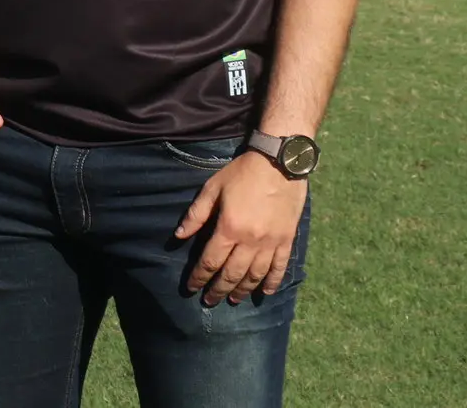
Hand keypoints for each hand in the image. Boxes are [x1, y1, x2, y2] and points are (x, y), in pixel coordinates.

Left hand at [177, 153, 306, 304]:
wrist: (279, 163)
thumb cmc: (242, 173)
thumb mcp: (213, 188)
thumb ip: (196, 214)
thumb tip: (179, 236)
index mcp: (229, 228)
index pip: (211, 261)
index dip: (199, 276)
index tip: (191, 288)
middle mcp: (250, 241)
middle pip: (232, 274)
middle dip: (219, 290)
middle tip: (210, 302)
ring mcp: (271, 243)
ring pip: (255, 275)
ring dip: (243, 290)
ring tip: (233, 300)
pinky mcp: (287, 240)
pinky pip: (280, 267)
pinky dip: (272, 282)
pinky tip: (264, 292)